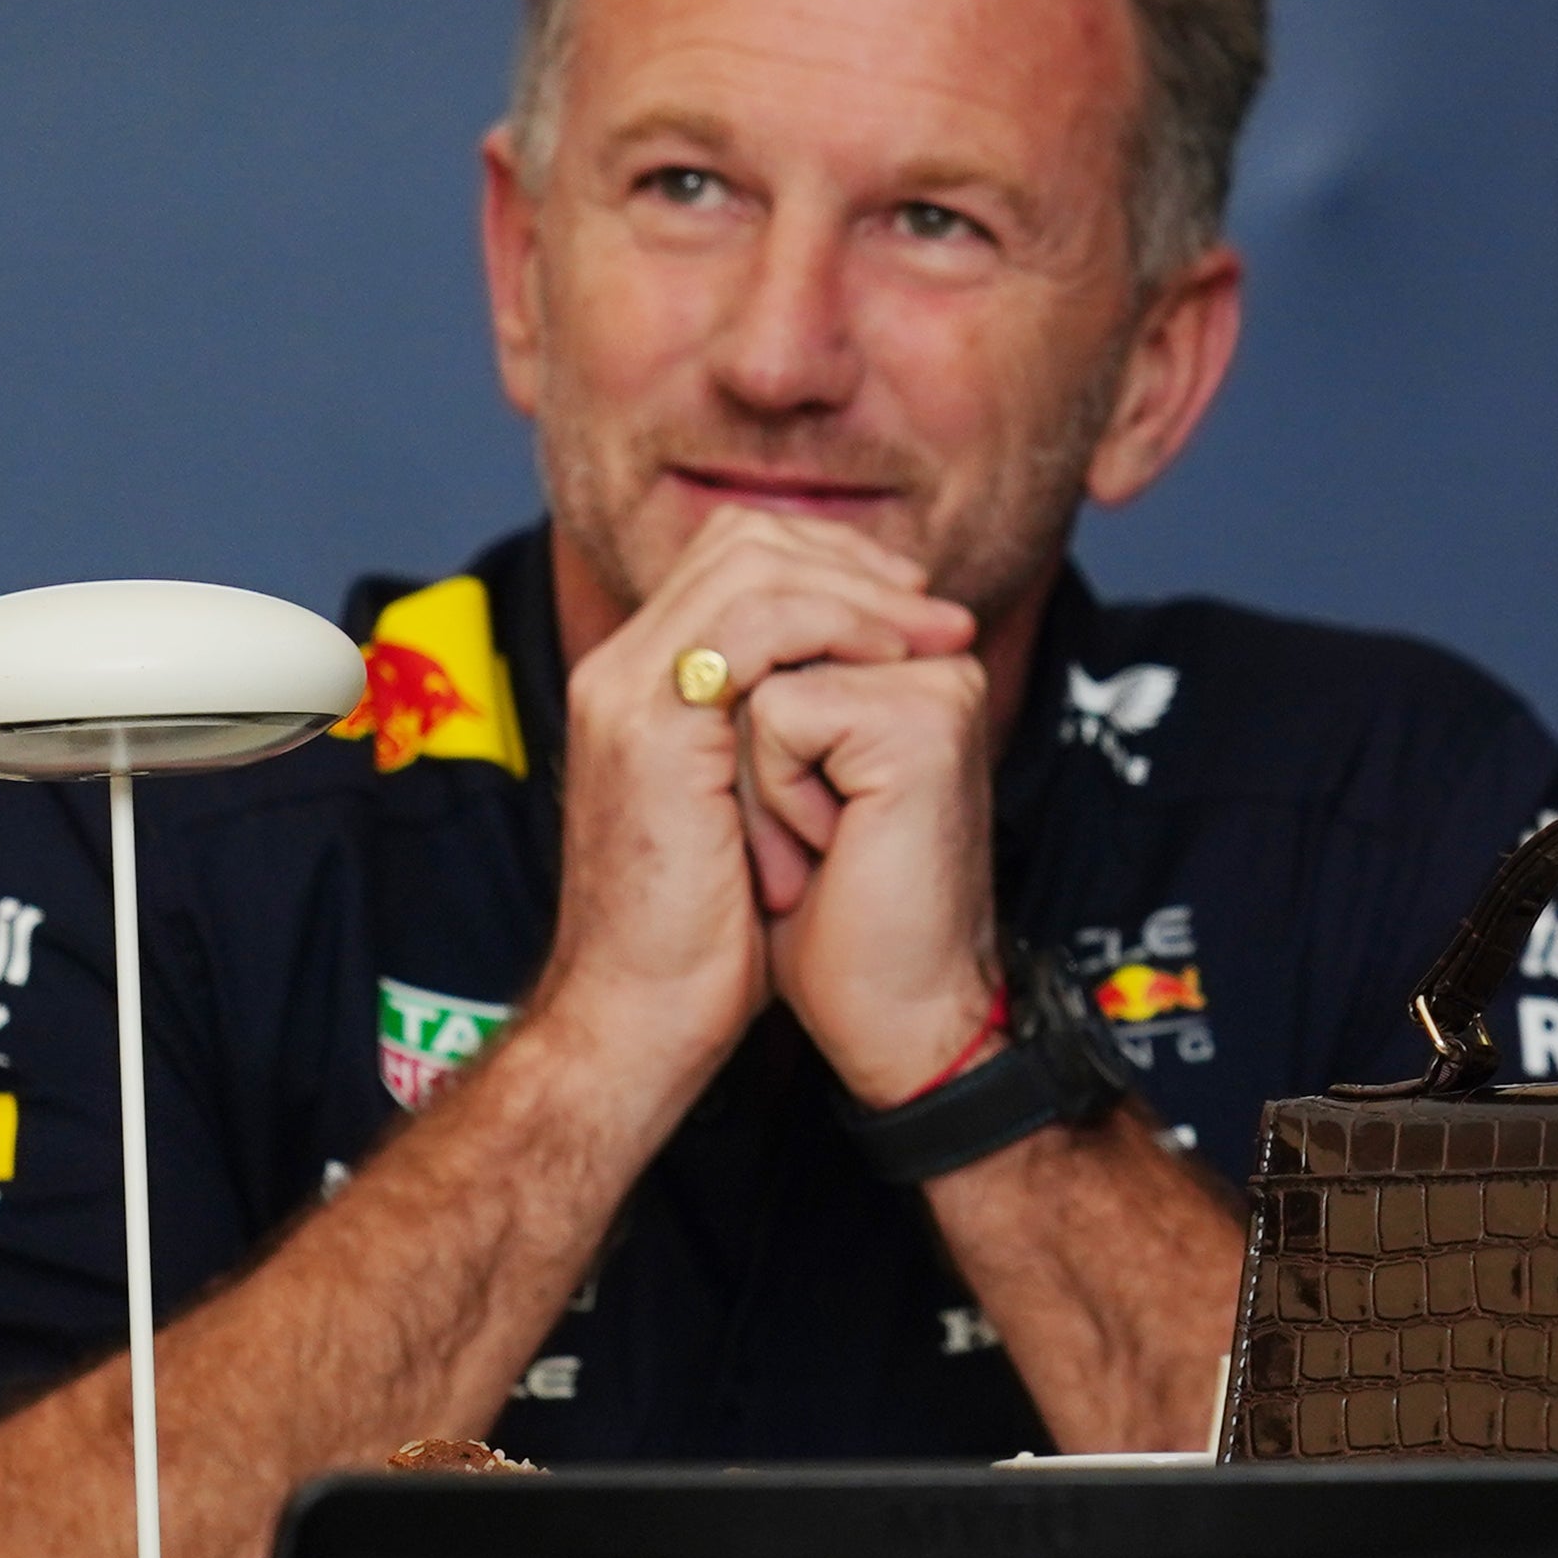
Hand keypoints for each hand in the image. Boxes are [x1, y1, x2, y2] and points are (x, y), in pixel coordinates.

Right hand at [536, 507, 975, 1099]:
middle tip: (936, 603)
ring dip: (861, 589)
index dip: (832, 560)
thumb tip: (861, 685)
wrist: (641, 1017)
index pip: (735, 556)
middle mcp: (621, 669)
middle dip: (854, 559)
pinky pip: (756, 628)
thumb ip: (781, 732)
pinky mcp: (652, 727)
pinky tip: (890, 663)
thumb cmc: (707, 934)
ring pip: (754, 566)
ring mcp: (627, 690)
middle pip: (743, 540)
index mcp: (640, 681)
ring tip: (933, 631)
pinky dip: (836, 627)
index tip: (914, 602)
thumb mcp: (752, 808)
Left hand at [740, 644, 1003, 1108]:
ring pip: (760, 664)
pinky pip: (776, 711)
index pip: (769, 595)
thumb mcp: (776, 774)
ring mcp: (934, 682)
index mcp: (903, 661)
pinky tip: (826, 851)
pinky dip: (773, 793)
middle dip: (743, 732)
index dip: (733, 708)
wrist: (886, 1014)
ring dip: (755, 767)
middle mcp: (929, 658)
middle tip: (803, 830)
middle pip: (760, 617)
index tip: (799, 811)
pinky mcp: (921, 718)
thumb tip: (715, 616)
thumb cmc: (830, 916)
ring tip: (807, 839)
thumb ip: (765, 681)